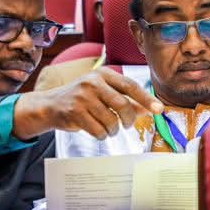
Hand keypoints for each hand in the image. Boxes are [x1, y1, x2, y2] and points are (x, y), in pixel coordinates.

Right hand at [14, 67, 162, 140]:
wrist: (50, 105)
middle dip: (129, 119)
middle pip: (123, 105)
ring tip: (109, 128)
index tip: (158, 109)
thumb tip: (149, 109)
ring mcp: (83, 97)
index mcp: (102, 74)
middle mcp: (92, 82)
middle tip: (128, 125)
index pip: (130, 86)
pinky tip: (97, 131)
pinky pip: (99, 130)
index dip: (146, 99)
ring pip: (111, 121)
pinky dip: (102, 135)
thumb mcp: (103, 93)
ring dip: (113, 130)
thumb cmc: (81, 99)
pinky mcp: (75, 113)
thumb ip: (126, 99)